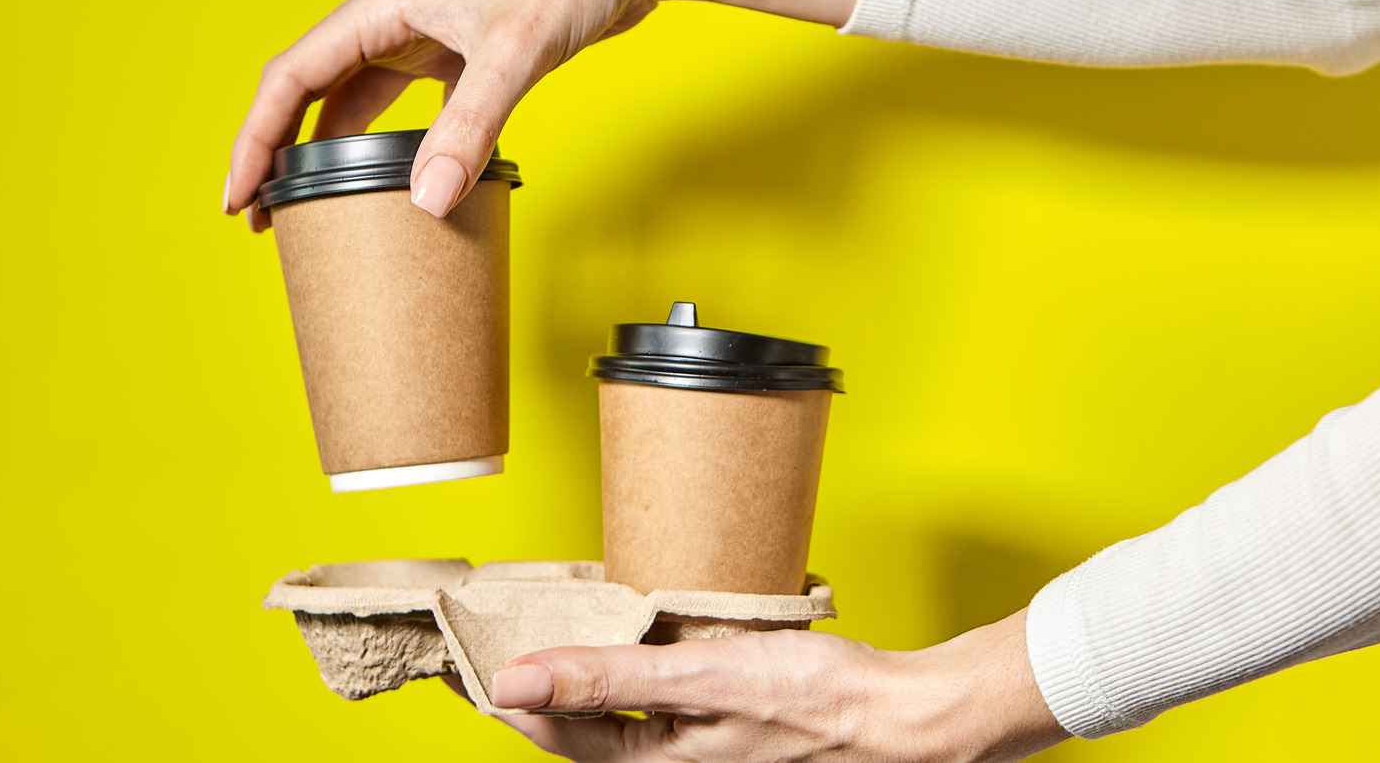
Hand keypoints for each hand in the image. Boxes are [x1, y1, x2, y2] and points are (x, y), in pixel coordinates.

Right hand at [224, 0, 873, 229]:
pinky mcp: (462, 56)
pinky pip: (405, 110)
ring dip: (330, 156)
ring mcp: (427, 37)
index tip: (238, 197)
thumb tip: (426, 201)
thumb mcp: (513, 54)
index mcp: (381, 7)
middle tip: (266, 219)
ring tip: (313, 211)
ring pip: (356, 103)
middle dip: (280, 156)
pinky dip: (389, 148)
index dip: (255, 140)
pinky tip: (389, 183)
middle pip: (311, 94)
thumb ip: (469, 129)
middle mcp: (392, 19)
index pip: (290, 78)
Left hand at [472, 608, 1068, 762]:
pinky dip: (644, 672)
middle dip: (550, 683)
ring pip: (625, 715)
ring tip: (570, 632)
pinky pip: (666, 703)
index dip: (517, 689)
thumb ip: (606, 680)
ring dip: (595, 675)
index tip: (481, 652)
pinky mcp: (728, 725)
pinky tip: (650, 640)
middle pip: (588, 724)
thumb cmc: (811, 703)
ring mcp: (702, 747)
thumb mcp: (697, 679)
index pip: (558, 727)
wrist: (898, 715)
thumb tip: (515, 682)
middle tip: (518, 636)